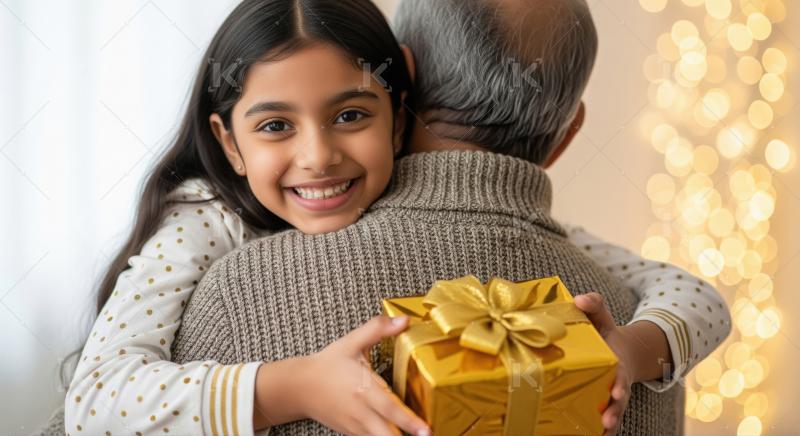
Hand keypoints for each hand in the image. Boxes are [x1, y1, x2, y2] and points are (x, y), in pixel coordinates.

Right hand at [299, 315, 430, 435]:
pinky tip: (397, 434)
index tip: (425, 430)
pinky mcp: (352, 432)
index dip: (408, 421)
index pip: (389, 408)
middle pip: (386, 434)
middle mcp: (361, 411)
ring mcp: (356, 425)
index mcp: (363, 388)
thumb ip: (377, 329)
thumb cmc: (328, 364)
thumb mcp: (351, 342)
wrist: (300, 387)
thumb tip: (404, 321)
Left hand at [573, 292, 632, 435]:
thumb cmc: (605, 334)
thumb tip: (580, 299)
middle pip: (619, 401)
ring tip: (601, 434)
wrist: (621, 352)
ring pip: (614, 415)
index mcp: (617, 363)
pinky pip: (604, 422)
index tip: (617, 390)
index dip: (619, 383)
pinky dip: (600, 432)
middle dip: (614, 410)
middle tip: (607, 420)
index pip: (620, 375)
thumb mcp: (602, 318)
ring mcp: (612, 397)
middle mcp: (617, 384)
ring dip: (609, 425)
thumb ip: (594, 305)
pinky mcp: (604, 405)